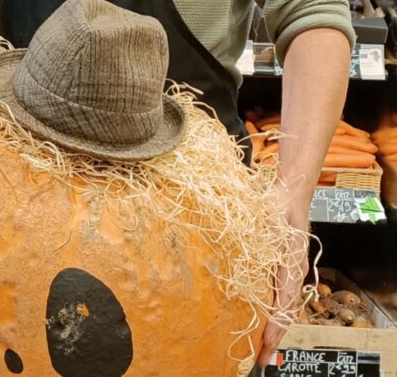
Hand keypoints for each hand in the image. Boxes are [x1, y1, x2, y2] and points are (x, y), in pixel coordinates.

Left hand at [256, 201, 309, 366]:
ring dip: (274, 330)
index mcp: (292, 263)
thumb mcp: (270, 220)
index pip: (285, 300)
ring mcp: (289, 273)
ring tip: (263, 351)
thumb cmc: (277, 205)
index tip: (266, 340)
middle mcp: (294, 272)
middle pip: (286, 312)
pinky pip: (280, 300)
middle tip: (261, 358)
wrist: (288, 195)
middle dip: (274, 336)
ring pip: (284, 308)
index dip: (276, 322)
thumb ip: (267, 236)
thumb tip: (259, 255)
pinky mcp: (282, 271)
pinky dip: (273, 317)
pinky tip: (265, 327)